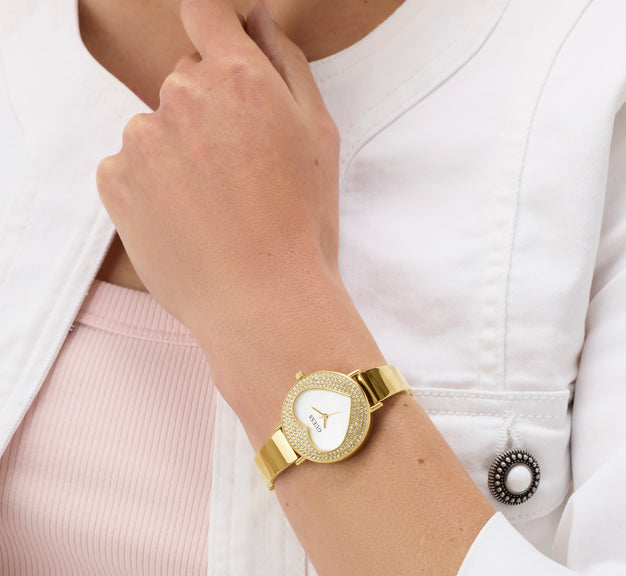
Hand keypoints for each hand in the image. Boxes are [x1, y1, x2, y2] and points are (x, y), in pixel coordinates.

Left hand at [96, 0, 372, 430]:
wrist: (265, 305)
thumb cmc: (303, 225)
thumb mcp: (320, 135)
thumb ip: (285, 61)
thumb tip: (253, 17)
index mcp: (239, 77)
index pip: (203, 14)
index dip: (213, 36)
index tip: (223, 66)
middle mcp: (182, 95)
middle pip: (184, 80)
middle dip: (206, 111)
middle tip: (236, 172)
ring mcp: (141, 138)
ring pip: (155, 128)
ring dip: (176, 154)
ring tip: (211, 209)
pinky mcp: (114, 180)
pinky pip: (128, 167)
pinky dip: (150, 188)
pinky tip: (184, 223)